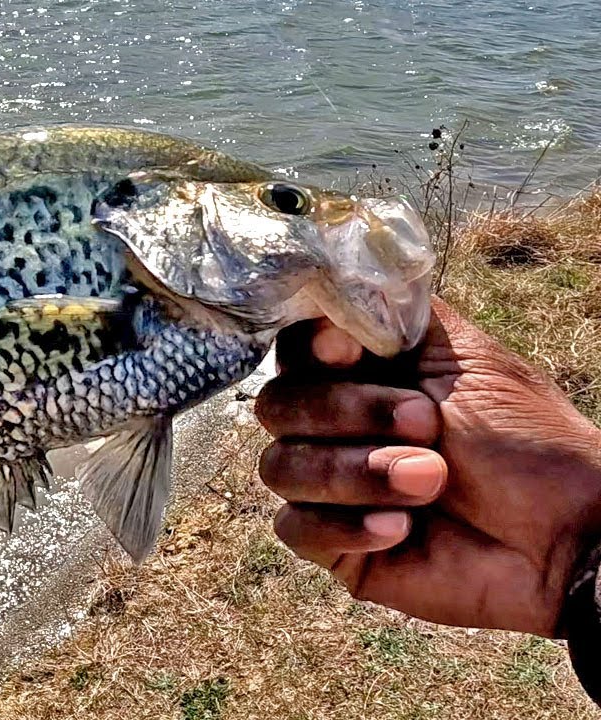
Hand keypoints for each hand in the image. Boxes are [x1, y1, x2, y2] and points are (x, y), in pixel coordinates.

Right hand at [255, 298, 600, 637]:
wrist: (564, 532)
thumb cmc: (525, 440)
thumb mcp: (465, 356)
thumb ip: (393, 315)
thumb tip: (333, 281)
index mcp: (358, 376)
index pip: (292, 350)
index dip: (307, 349)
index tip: (347, 351)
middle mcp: (332, 428)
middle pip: (275, 406)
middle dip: (347, 413)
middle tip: (425, 424)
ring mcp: (327, 488)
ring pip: (280, 468)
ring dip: (356, 472)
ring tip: (429, 481)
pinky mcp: (332, 546)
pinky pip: (294, 529)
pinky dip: (346, 524)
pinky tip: (401, 529)